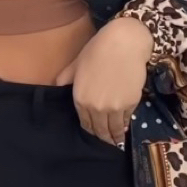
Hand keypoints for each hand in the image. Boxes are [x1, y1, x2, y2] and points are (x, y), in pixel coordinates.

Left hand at [54, 18, 152, 146]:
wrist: (123, 43)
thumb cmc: (97, 50)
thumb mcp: (76, 64)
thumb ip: (65, 78)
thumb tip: (56, 86)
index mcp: (80, 99)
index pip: (85, 123)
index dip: (90, 130)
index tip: (94, 135)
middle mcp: (95, 107)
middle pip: (99, 130)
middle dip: (103, 137)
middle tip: (106, 142)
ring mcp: (113, 108)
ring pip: (114, 129)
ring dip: (115, 136)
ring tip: (117, 141)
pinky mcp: (130, 104)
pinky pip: (126, 120)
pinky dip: (125, 125)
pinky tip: (125, 127)